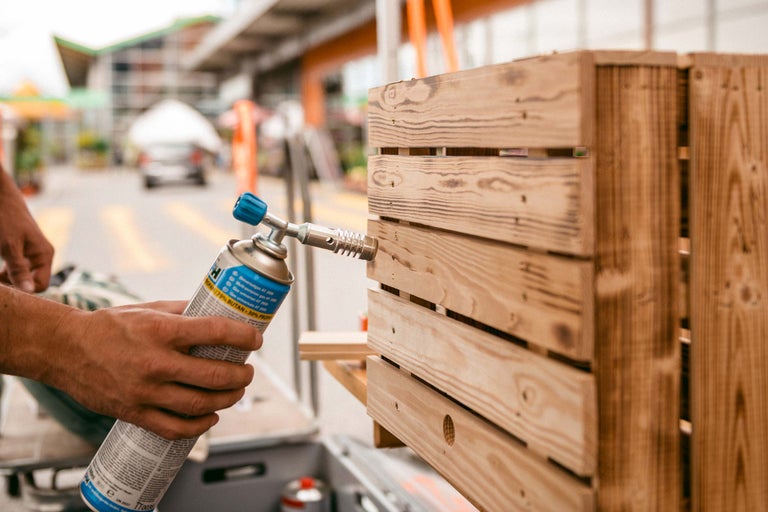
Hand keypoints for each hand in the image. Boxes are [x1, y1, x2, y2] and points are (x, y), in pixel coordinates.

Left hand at [0, 169, 53, 291]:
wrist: (1, 198)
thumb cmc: (6, 220)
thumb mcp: (9, 247)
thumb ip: (18, 269)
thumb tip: (28, 291)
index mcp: (45, 255)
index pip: (40, 285)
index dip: (24, 289)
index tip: (5, 287)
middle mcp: (41, 256)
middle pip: (31, 282)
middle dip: (14, 284)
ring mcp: (31, 254)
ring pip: (22, 276)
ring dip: (8, 279)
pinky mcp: (21, 251)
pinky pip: (17, 269)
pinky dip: (6, 272)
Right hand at [47, 300, 262, 439]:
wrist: (64, 349)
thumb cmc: (108, 326)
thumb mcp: (148, 308)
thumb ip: (184, 312)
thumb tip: (218, 312)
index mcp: (161, 330)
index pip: (215, 332)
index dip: (243, 337)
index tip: (255, 340)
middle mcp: (155, 362)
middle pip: (213, 375)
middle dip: (241, 376)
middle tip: (247, 371)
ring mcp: (144, 391)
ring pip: (200, 404)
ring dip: (227, 400)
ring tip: (235, 392)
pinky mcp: (134, 413)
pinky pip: (174, 428)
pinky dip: (199, 426)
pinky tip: (210, 417)